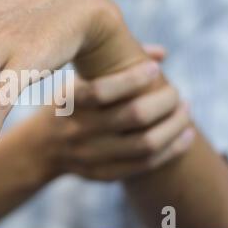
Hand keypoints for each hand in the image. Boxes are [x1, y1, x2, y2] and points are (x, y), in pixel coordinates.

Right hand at [44, 46, 193, 180]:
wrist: (42, 148)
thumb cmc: (67, 105)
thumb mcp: (75, 81)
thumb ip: (113, 64)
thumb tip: (162, 54)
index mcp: (68, 102)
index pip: (101, 91)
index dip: (133, 78)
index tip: (155, 69)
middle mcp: (77, 130)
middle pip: (133, 116)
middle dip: (164, 101)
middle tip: (176, 93)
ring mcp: (89, 155)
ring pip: (145, 144)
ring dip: (174, 125)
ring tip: (185, 111)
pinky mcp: (102, 173)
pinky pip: (144, 165)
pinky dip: (171, 150)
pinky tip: (185, 135)